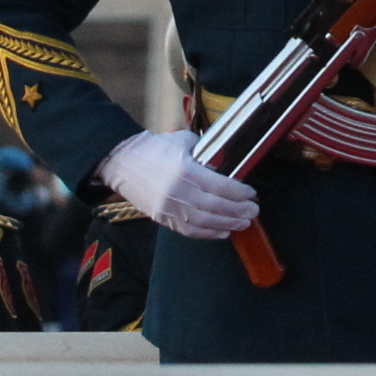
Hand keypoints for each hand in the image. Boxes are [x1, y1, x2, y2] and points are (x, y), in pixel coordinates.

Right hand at [100, 128, 260, 240]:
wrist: (122, 161)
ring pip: (204, 223)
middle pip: (216, 207)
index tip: (251, 193)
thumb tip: (225, 163)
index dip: (239, 193)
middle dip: (238, 211)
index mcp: (186, 170)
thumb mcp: (184, 142)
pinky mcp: (162, 218)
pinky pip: (188, 231)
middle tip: (253, 211)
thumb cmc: (155, 148)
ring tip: (243, 223)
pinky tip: (222, 232)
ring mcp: (169, 208)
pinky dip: (208, 234)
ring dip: (227, 225)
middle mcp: (178, 192)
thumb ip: (205, 153)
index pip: (220, 186)